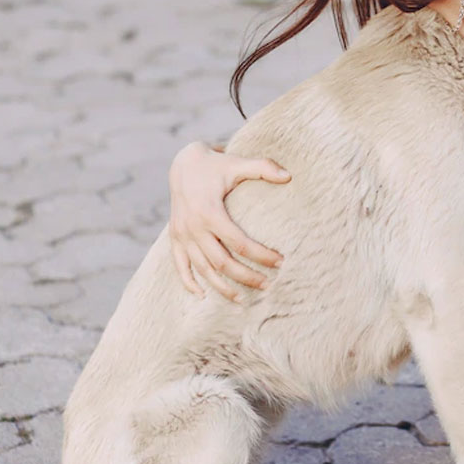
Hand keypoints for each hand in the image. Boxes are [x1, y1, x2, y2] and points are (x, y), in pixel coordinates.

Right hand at [168, 141, 289, 299]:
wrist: (183, 163)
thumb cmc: (215, 165)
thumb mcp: (238, 163)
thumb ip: (263, 167)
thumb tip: (289, 176)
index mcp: (209, 212)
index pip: (239, 243)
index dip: (261, 255)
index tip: (281, 261)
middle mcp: (193, 227)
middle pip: (222, 262)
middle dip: (246, 277)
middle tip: (268, 285)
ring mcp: (181, 234)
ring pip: (202, 269)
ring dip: (222, 287)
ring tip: (243, 300)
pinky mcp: (174, 237)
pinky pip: (179, 266)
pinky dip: (189, 283)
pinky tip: (203, 295)